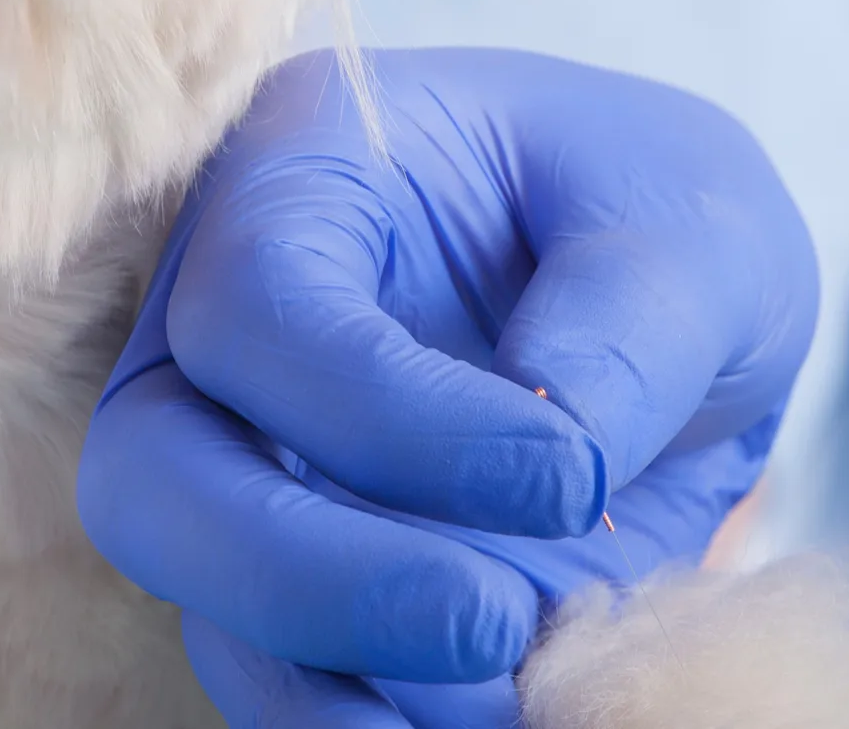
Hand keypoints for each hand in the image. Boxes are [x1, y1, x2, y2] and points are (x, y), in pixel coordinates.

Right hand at [77, 48, 819, 726]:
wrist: (665, 316)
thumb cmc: (654, 222)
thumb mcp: (697, 223)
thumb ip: (636, 319)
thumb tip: (566, 459)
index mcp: (296, 174)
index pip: (258, 308)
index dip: (386, 413)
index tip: (568, 475)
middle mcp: (218, 327)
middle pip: (152, 470)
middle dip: (304, 577)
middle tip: (490, 626)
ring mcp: (237, 463)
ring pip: (198, 598)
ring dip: (325, 683)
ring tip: (496, 713)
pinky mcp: (289, 582)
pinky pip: (275, 674)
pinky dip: (356, 721)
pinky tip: (475, 728)